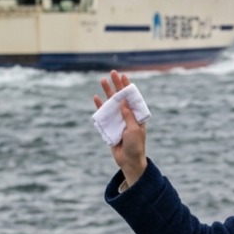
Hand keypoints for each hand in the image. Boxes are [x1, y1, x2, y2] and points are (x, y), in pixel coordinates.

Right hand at [94, 70, 147, 185]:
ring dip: (107, 92)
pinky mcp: (110, 126)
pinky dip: (100, 106)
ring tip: (102, 80)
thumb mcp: (134, 129)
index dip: (127, 86)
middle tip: (112, 73)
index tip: (123, 76)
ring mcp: (118, 119)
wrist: (128, 161)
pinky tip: (96, 98)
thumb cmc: (136, 145)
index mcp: (137, 115)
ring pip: (111, 103)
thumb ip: (128, 115)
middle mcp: (127, 114)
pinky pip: (104, 114)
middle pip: (121, 96)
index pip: (132, 97)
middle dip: (116, 85)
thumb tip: (123, 101)